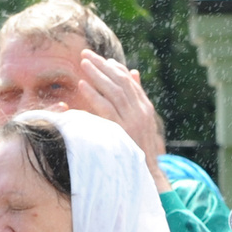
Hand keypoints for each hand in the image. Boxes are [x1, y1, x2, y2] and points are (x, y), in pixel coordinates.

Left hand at [71, 51, 170, 187]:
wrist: (148, 176)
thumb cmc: (141, 152)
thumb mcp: (143, 124)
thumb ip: (136, 99)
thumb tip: (134, 73)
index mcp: (145, 109)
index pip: (130, 82)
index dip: (115, 68)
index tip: (102, 60)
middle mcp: (141, 111)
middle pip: (120, 81)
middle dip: (103, 66)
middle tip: (86, 54)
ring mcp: (133, 120)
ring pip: (113, 91)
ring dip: (97, 75)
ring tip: (83, 63)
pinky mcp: (122, 130)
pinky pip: (105, 108)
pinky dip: (94, 95)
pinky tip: (82, 85)